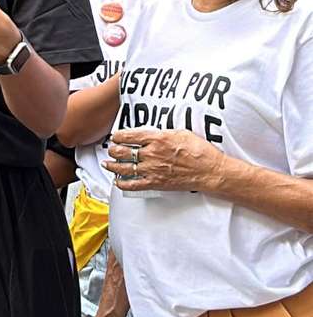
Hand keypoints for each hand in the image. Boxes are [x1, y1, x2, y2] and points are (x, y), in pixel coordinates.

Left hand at [105, 127, 222, 192]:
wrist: (209, 171)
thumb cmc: (200, 150)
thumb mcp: (181, 132)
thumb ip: (164, 133)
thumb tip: (153, 133)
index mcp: (158, 138)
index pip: (131, 135)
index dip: (119, 136)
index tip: (115, 136)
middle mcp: (152, 154)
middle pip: (124, 151)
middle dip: (114, 150)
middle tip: (111, 149)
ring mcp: (152, 169)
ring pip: (125, 168)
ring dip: (113, 166)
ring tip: (107, 164)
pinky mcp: (155, 183)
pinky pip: (134, 185)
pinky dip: (123, 183)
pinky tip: (118, 181)